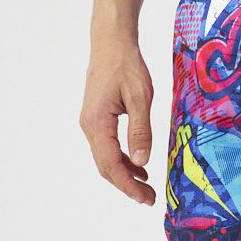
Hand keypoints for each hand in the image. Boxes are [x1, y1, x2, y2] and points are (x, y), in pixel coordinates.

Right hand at [79, 35, 156, 204]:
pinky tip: (139, 167)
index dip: (128, 185)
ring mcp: (91, 123)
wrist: (110, 42)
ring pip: (106, 159)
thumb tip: (142, 162)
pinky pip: (107, 148)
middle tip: (150, 199)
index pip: (111, 164)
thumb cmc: (126, 64)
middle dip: (127, 186)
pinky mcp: (97, 119)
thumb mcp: (140, 97)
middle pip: (106, 167)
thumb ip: (141, 130)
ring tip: (147, 188)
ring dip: (125, 176)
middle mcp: (89, 126)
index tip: (145, 199)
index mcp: (98, 123)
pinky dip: (122, 161)